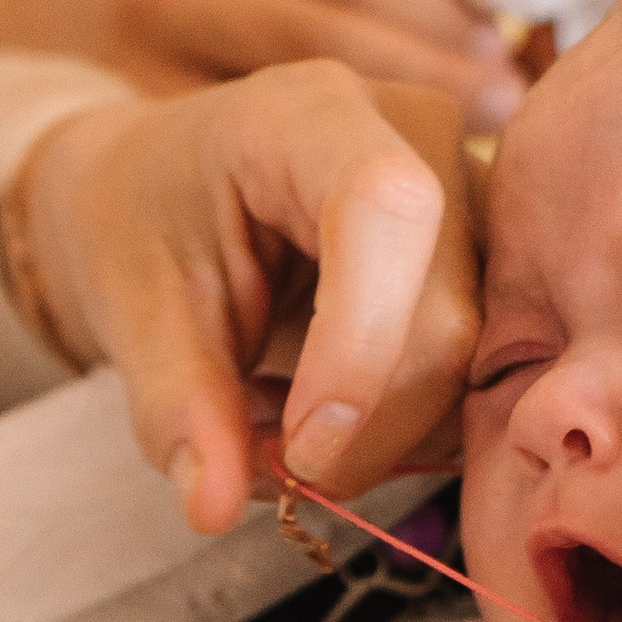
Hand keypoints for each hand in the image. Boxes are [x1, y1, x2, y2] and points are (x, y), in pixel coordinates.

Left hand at [10, 63, 480, 529]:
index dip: (361, 346)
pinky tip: (330, 406)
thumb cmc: (144, 220)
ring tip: (279, 422)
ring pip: (477, 355)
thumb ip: (175, 402)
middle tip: (262, 463)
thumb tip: (213, 508)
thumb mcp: (130, 306)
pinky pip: (482, 364)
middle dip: (364, 427)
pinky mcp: (491, 249)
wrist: (168, 185)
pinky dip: (407, 421)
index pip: (385, 212)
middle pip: (446, 313)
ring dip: (383, 433)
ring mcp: (470, 188)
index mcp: (310, 113)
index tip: (302, 451)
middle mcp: (417, 133)